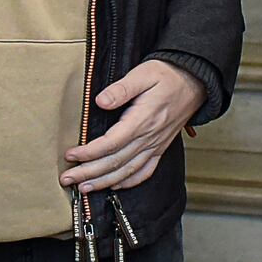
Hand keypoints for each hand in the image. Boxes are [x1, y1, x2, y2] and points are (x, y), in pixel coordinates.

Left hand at [59, 59, 203, 194]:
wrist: (194, 82)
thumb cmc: (167, 75)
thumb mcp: (142, 74)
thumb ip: (121, 89)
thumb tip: (100, 101)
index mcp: (142, 120)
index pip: (110, 143)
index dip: (89, 153)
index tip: (71, 155)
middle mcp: (149, 138)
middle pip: (115, 162)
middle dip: (89, 173)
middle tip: (67, 179)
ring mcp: (155, 145)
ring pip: (127, 171)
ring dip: (104, 182)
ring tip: (84, 188)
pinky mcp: (160, 148)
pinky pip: (145, 171)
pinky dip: (129, 182)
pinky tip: (115, 185)